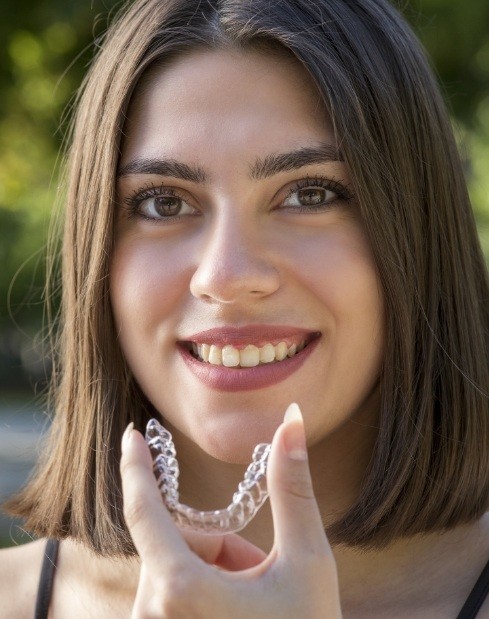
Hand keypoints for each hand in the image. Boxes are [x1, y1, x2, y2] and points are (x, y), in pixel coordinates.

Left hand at [120, 404, 341, 617]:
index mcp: (181, 591)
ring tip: (254, 600)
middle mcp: (153, 615)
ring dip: (217, 570)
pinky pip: (172, 596)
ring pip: (177, 569)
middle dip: (222, 544)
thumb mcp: (307, 563)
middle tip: (261, 572)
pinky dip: (203, 591)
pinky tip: (236, 615)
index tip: (130, 435)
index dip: (137, 466)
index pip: (143, 510)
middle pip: (180, 542)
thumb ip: (292, 487)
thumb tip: (292, 421)